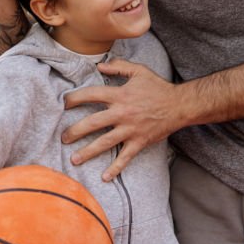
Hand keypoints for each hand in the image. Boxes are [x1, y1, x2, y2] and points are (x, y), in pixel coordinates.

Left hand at [62, 60, 182, 180]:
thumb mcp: (139, 71)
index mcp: (120, 95)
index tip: (64, 103)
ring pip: (105, 143)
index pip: (91, 95)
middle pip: (93, 123)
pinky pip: (125, 157)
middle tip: (63, 138)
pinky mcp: (139, 142)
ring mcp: (130, 129)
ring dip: (88, 152)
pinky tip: (104, 177)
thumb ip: (119, 66)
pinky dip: (115, 168)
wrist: (179, 105)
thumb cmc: (158, 87)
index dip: (75, 98)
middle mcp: (122, 113)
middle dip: (75, 131)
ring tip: (74, 159)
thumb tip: (99, 66)